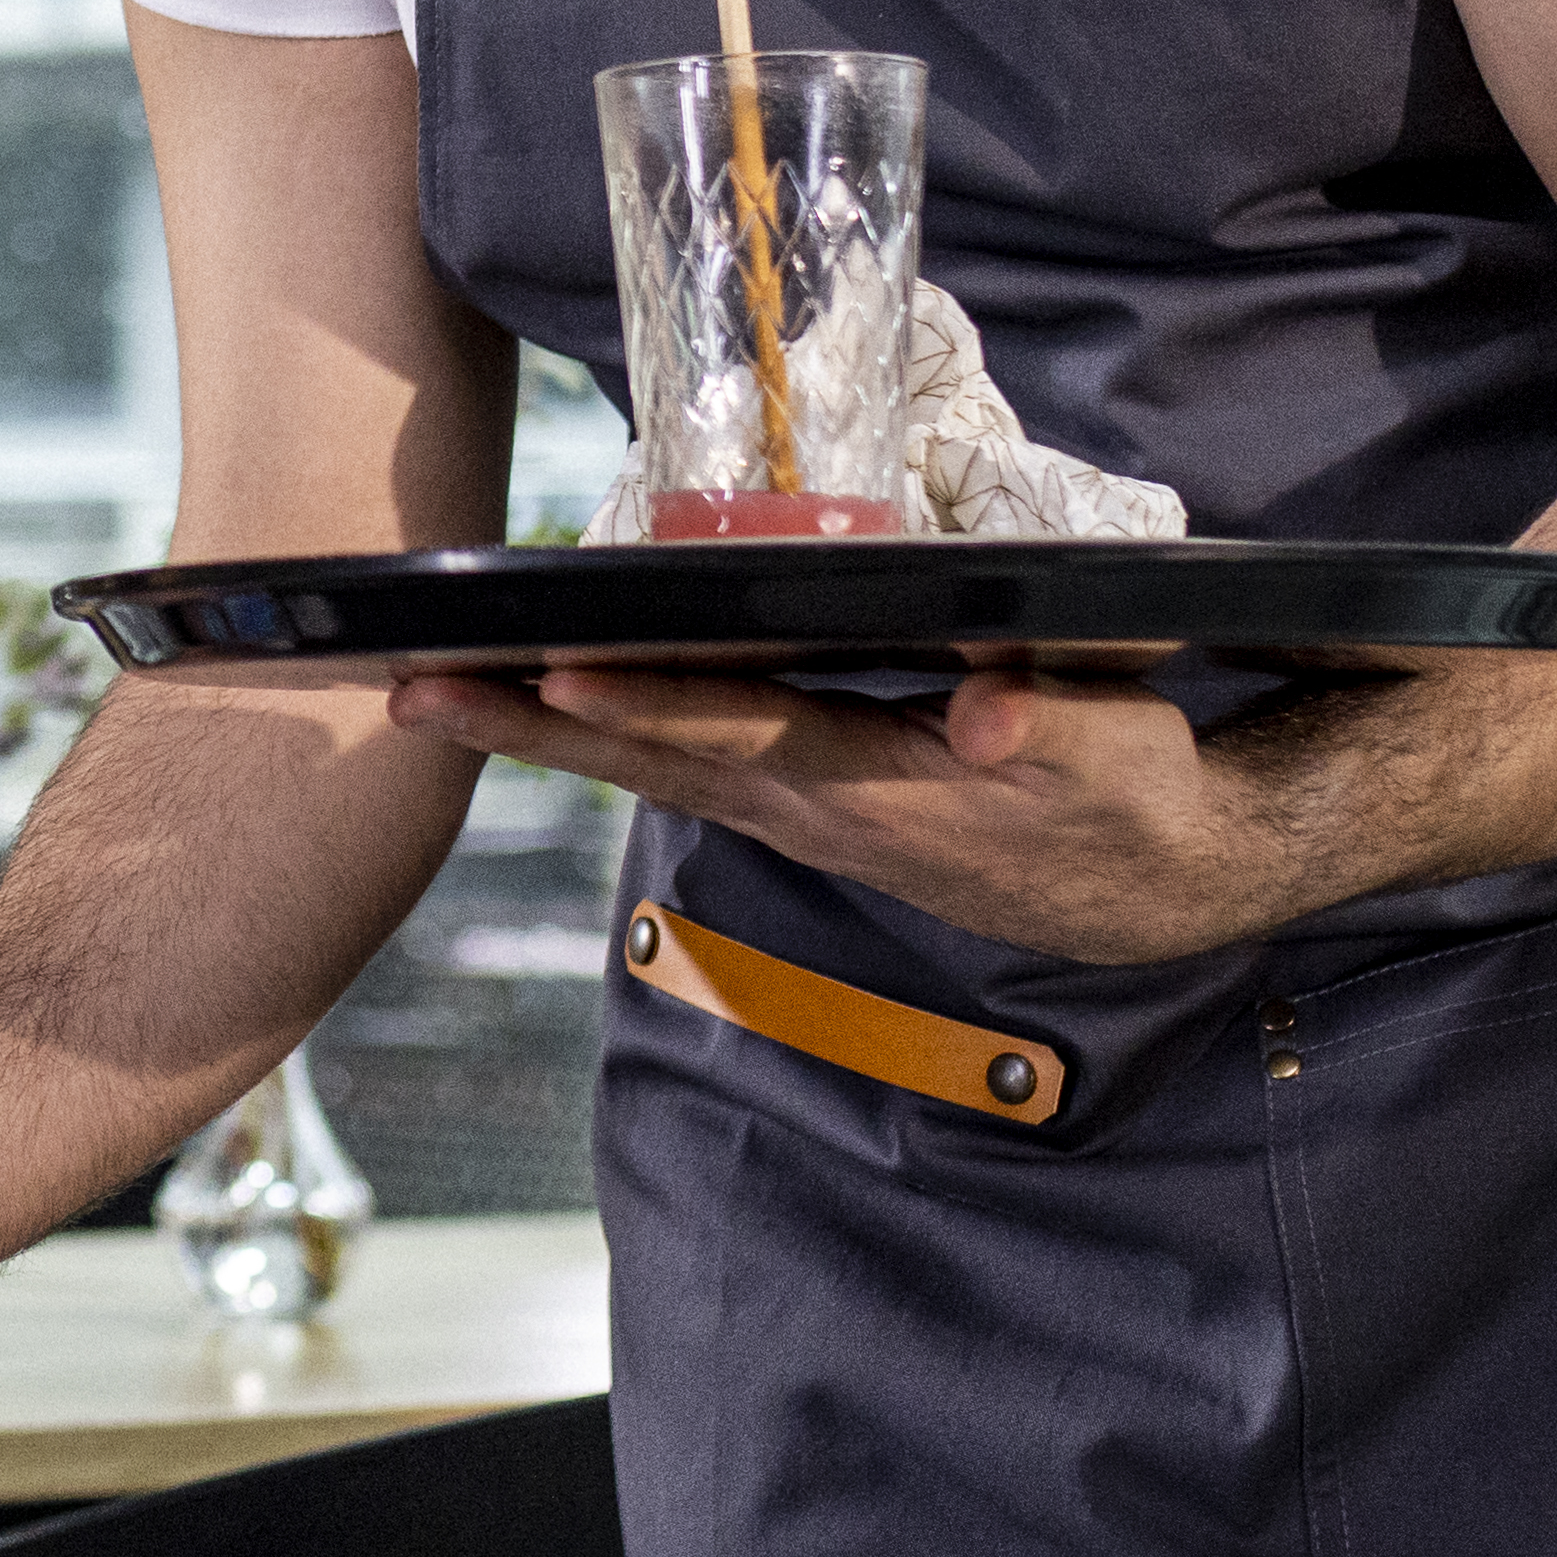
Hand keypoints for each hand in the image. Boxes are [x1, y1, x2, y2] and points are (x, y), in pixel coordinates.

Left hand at [382, 657, 1296, 964]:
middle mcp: (813, 809)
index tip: (552, 667)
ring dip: (536, 733)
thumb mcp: (1122, 760)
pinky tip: (525, 704)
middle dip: (530, 725)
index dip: (649, 705)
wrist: (1144, 889)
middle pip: (651, 761)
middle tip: (411, 691)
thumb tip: (988, 722)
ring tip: (425, 692)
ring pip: (647, 770)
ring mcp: (796, 816)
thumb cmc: (1131, 801)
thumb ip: (1059, 733)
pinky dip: (594, 738)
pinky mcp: (797, 806)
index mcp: (881, 788)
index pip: (742, 735)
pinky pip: (675, 771)